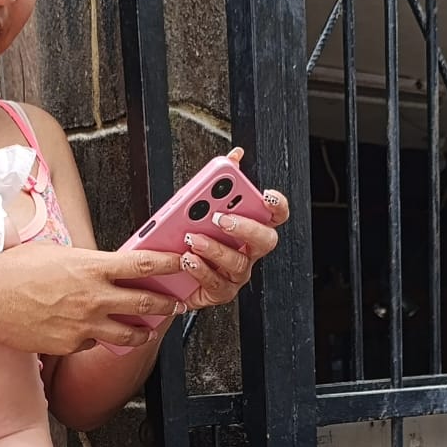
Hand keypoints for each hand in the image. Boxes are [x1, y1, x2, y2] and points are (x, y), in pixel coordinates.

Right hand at [0, 243, 186, 355]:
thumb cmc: (14, 271)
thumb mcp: (56, 253)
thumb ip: (85, 261)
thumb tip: (103, 264)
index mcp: (92, 267)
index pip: (143, 265)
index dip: (168, 264)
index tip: (180, 263)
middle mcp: (94, 297)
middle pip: (146, 303)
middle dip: (166, 304)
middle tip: (174, 303)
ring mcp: (85, 325)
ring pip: (130, 333)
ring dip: (142, 331)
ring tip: (147, 329)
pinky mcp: (73, 345)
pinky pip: (96, 343)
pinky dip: (100, 339)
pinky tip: (97, 333)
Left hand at [176, 147, 288, 310]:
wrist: (169, 275)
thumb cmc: (191, 238)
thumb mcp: (199, 206)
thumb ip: (218, 181)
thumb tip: (235, 156)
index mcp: (249, 228)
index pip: (276, 215)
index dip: (277, 206)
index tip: (266, 195)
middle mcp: (248, 251)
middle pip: (265, 240)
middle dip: (245, 227)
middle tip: (221, 217)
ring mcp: (236, 274)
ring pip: (238, 263)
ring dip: (215, 249)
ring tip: (193, 239)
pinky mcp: (220, 291)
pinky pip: (217, 283)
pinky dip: (201, 270)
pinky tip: (187, 259)